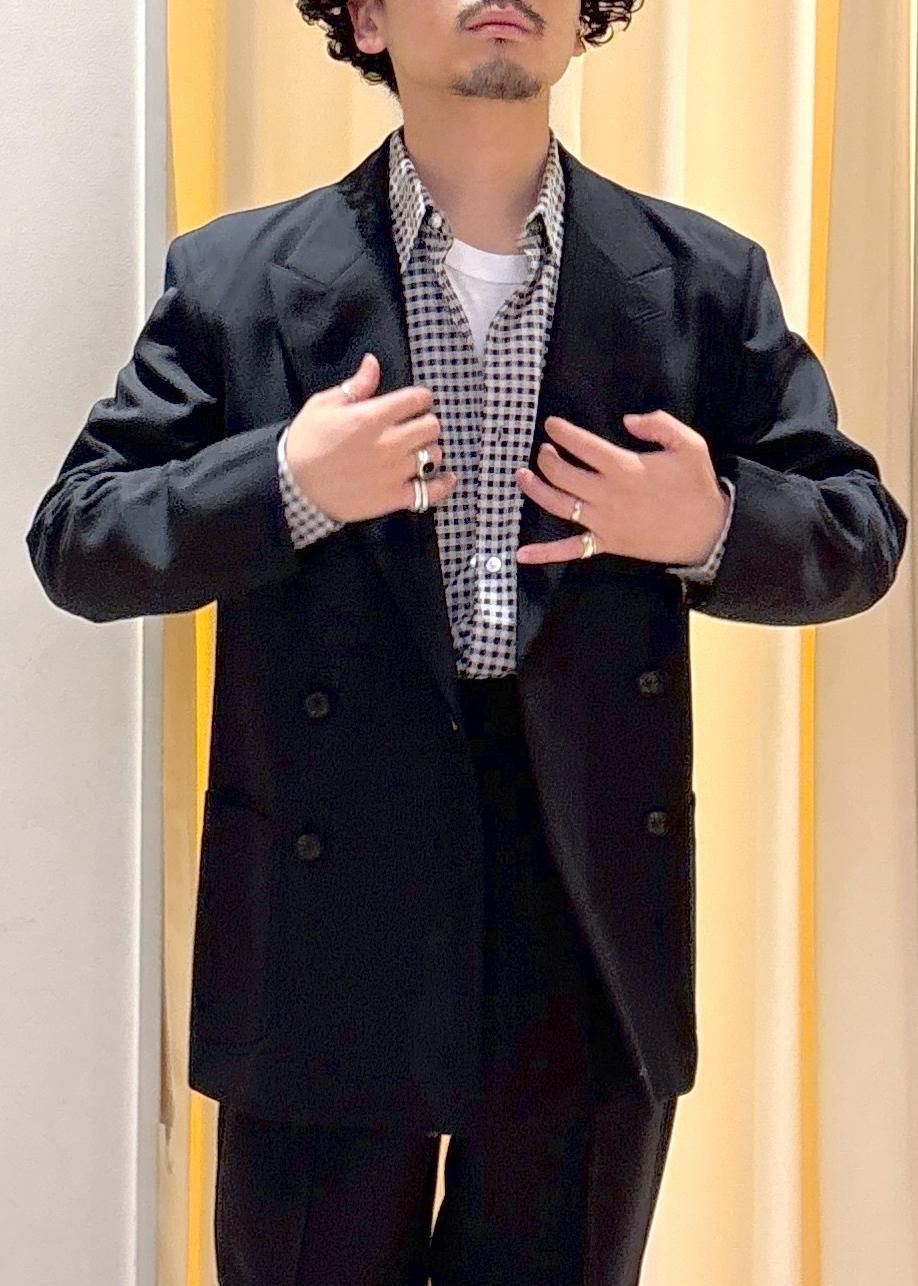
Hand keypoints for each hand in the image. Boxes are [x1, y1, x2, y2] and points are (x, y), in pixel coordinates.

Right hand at [284, 353, 457, 521]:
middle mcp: (388, 443)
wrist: (294, 486)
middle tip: (414, 427)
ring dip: (430, 450)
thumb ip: (356, 386)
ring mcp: (393, 473)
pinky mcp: (393, 498)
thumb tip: (373, 362)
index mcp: (372, 416)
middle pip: (432, 426)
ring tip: (417, 452)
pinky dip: (442, 484)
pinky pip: (431, 492)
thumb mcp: (324, 405)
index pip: (417, 399)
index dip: (419, 398)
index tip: (413, 403)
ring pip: (434, 455)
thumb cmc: (307, 441)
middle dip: (426, 422)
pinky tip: (445, 477)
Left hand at [515, 410, 729, 564]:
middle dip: (547, 458)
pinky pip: (570, 550)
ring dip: (535, 489)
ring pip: (557, 505)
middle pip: (562, 474)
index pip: (582, 446)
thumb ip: (658, 424)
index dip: (562, 432)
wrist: (707, 533)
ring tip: (521, 475)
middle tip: (544, 450)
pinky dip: (544, 553)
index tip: (551, 424)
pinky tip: (521, 554)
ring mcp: (603, 522)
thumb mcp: (689, 444)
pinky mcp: (606, 543)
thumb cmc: (697, 486)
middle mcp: (607, 495)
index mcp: (624, 468)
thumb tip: (627, 421)